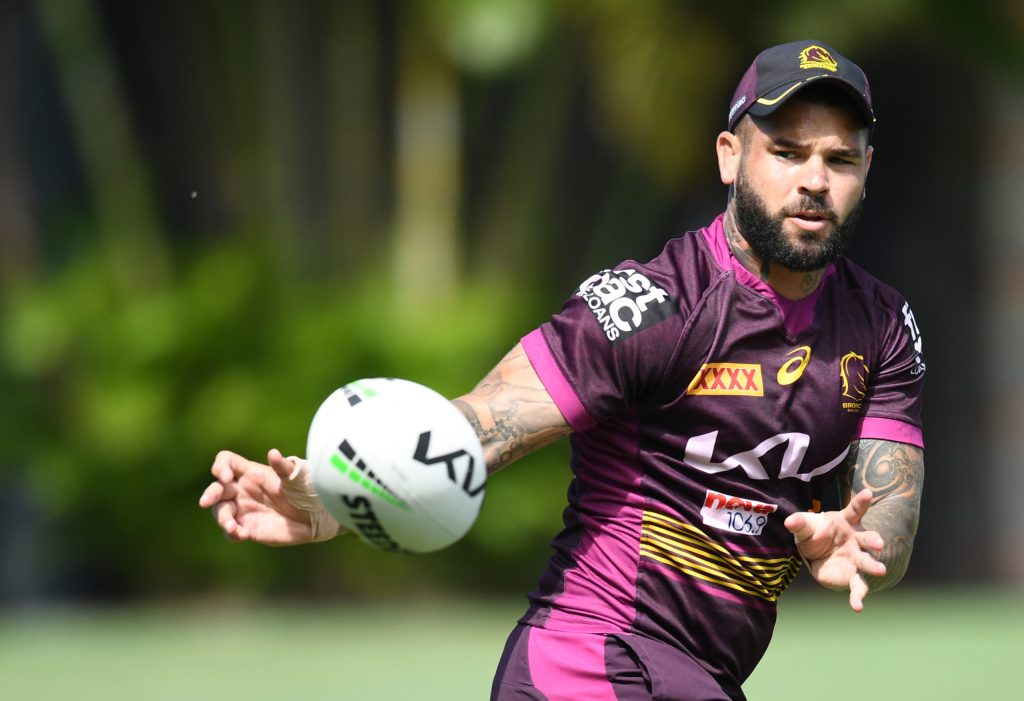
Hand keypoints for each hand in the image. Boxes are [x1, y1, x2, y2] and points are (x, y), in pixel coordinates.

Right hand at [199, 449, 341, 545]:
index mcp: (251, 472)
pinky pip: (231, 531)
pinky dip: (233, 533)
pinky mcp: (248, 528)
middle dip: (210, 494)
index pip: (225, 463)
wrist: (318, 516)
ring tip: (233, 527)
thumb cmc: (307, 489)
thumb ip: (284, 468)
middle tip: (206, 502)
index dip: (220, 467)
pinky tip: (243, 534)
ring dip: (222, 519)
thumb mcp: (297, 477)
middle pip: (216, 488)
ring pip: (220, 512)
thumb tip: (273, 453)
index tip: (226, 477)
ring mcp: (243, 510)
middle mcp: (242, 490)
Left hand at [784, 489, 885, 611]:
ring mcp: (857, 559)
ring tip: (881, 570)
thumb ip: (799, 523)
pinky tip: (858, 607)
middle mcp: (856, 540)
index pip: (855, 510)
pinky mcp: (852, 576)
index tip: (867, 492)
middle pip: (868, 538)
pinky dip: (858, 597)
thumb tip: (789, 522)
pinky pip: (857, 587)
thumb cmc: (815, 534)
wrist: (816, 555)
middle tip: (878, 543)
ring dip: (874, 566)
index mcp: (845, 522)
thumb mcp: (806, 527)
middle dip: (874, 540)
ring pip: (868, 562)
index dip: (861, 501)